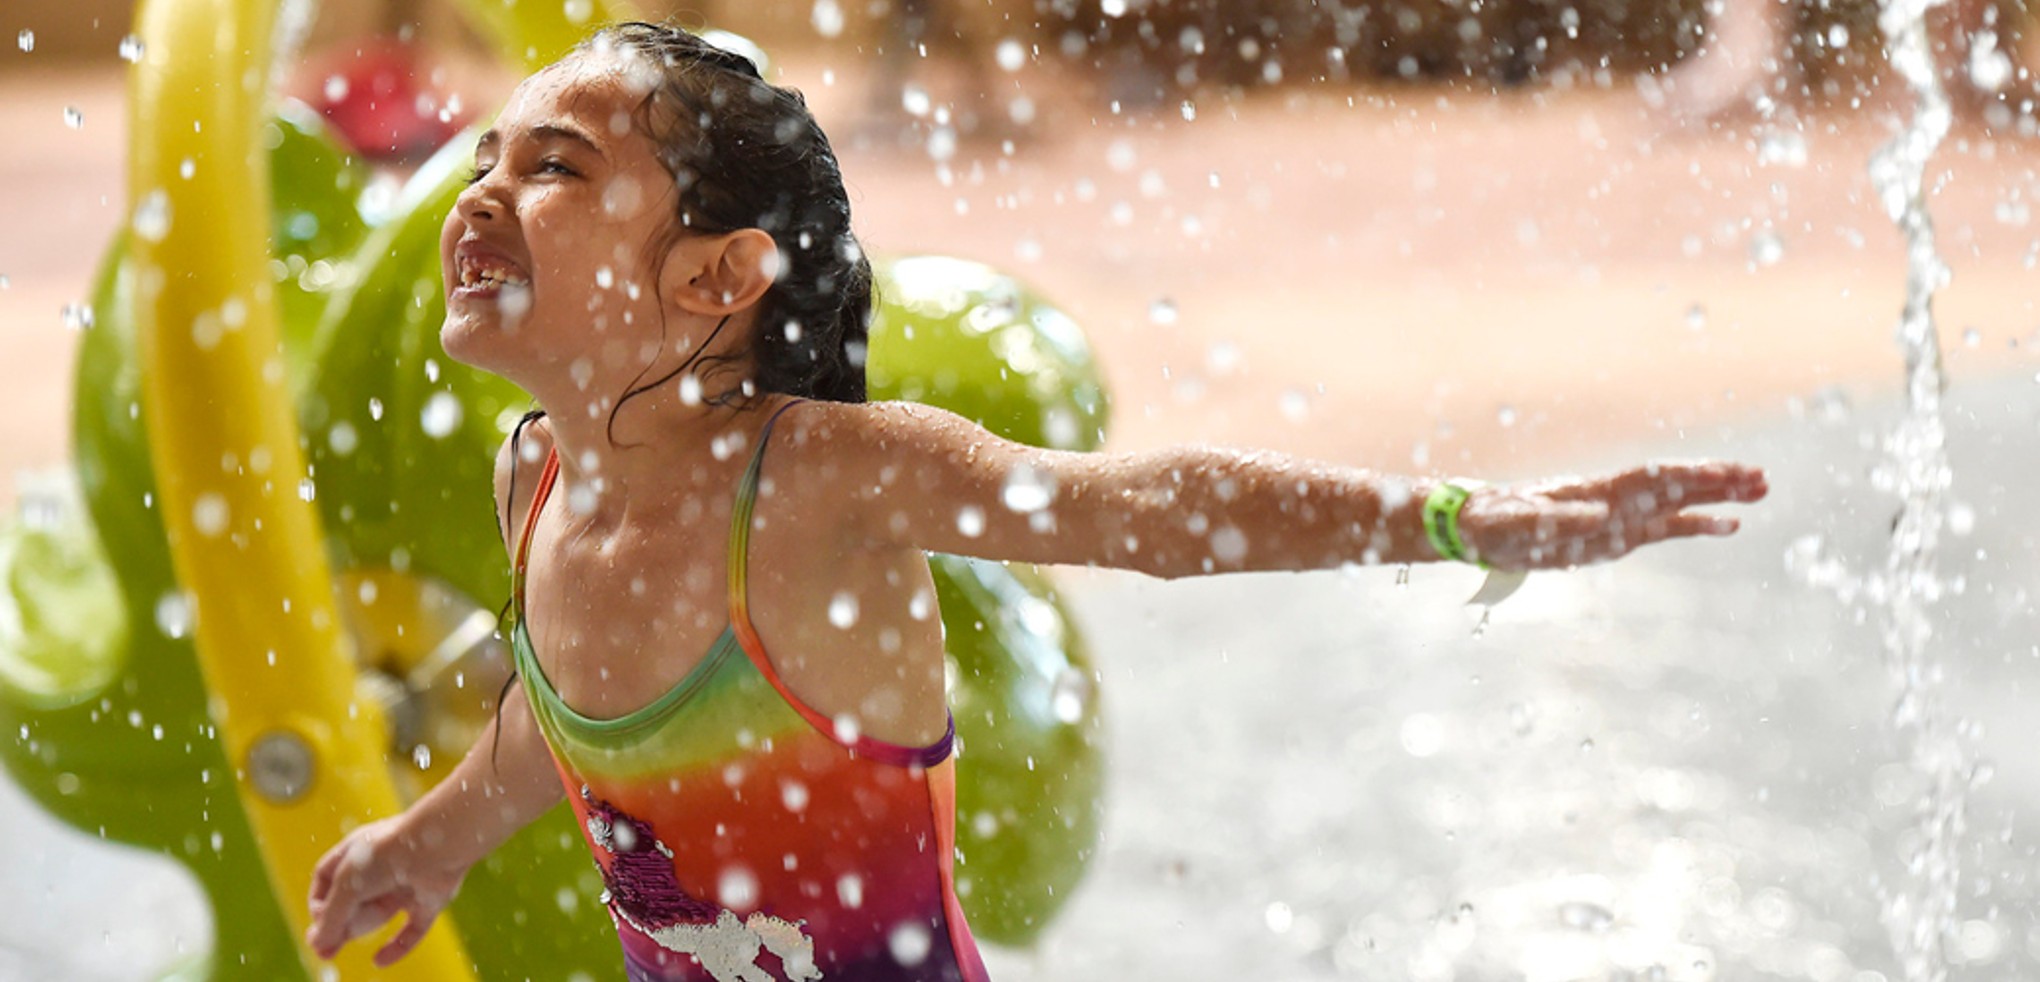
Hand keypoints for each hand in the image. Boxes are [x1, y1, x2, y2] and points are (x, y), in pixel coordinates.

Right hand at [306, 815, 466, 966]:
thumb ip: (331, 917)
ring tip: (336, 951)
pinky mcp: (430, 898)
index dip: (318, 900)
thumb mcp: (346, 887)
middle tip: (325, 951)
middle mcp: (382, 865)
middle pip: (354, 899)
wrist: (437, 845)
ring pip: (380, 913)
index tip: (318, 919)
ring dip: (361, 930)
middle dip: (338, 924)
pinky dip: (398, 946)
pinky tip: (379, 961)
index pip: (327, 876)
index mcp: (358, 850)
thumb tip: (317, 945)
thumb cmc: (386, 856)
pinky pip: (413, 929)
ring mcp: (407, 881)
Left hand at [1457, 461, 1767, 569]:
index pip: (1654, 479)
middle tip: (1763, 478)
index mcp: (1596, 491)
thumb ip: (1557, 520)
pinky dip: (1698, 525)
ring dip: (1718, 497)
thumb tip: (1600, 515)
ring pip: (1679, 502)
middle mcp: (1616, 498)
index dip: (1690, 476)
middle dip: (1718, 480)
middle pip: (1676, 484)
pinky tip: (1729, 526)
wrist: (1479, 527)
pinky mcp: (1618, 536)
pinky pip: (1666, 529)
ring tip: (1761, 491)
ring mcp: (1621, 516)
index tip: (1726, 472)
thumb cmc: (1496, 522)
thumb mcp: (1520, 525)